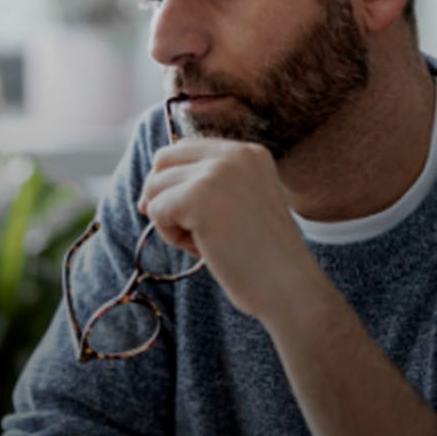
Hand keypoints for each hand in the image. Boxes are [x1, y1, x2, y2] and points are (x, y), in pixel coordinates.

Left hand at [138, 138, 316, 318]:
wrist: (287, 287)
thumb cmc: (260, 258)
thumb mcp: (241, 205)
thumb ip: (208, 187)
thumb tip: (148, 190)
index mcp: (249, 153)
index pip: (186, 148)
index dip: (172, 181)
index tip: (179, 214)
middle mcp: (235, 153)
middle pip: (164, 159)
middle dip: (161, 195)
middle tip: (181, 229)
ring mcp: (217, 172)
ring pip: (155, 186)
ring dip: (168, 220)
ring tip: (201, 243)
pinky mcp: (198, 196)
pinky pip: (156, 209)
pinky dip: (170, 235)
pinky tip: (201, 249)